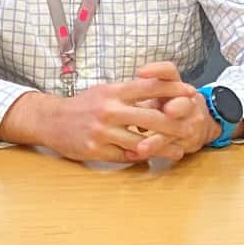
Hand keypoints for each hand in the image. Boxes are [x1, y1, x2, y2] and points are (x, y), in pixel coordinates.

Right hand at [2, 71, 199, 162]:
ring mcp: (102, 131)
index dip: (173, 89)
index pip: (150, 86)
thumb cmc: (83, 105)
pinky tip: (150, 157)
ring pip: (140, 142)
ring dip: (162, 147)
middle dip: (175, 124)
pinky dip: (139, 156)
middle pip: (151, 117)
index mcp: (114, 91)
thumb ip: (130, 92)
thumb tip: (159, 89)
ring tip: (179, 150)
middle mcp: (109, 110)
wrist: (51, 120)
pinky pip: (124, 156)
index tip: (191, 92)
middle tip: (192, 127)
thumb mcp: (106, 91)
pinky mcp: (96, 150)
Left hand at [124, 62, 217, 161]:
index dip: (157, 70)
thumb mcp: (157, 94)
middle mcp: (186, 101)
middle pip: (183, 102)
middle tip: (167, 111)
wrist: (196, 122)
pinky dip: (156, 153)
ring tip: (141, 148)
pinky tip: (139, 157)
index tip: (140, 72)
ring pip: (175, 131)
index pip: (169, 72)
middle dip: (176, 107)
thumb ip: (140, 92)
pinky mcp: (188, 141)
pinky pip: (172, 149)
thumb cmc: (167, 104)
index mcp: (174, 84)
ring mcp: (190, 122)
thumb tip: (110, 96)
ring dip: (157, 141)